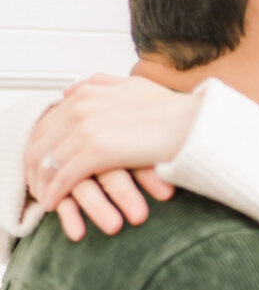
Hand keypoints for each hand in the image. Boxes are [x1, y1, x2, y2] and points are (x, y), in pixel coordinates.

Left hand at [25, 74, 199, 237]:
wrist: (193, 124)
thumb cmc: (171, 111)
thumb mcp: (133, 86)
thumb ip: (100, 84)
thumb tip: (72, 89)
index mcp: (88, 92)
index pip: (47, 122)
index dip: (39, 146)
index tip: (41, 164)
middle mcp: (81, 106)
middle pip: (40, 141)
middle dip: (34, 167)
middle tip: (36, 186)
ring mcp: (87, 127)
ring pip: (47, 161)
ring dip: (41, 184)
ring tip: (43, 199)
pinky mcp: (96, 151)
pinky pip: (63, 176)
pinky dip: (55, 193)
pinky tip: (54, 205)